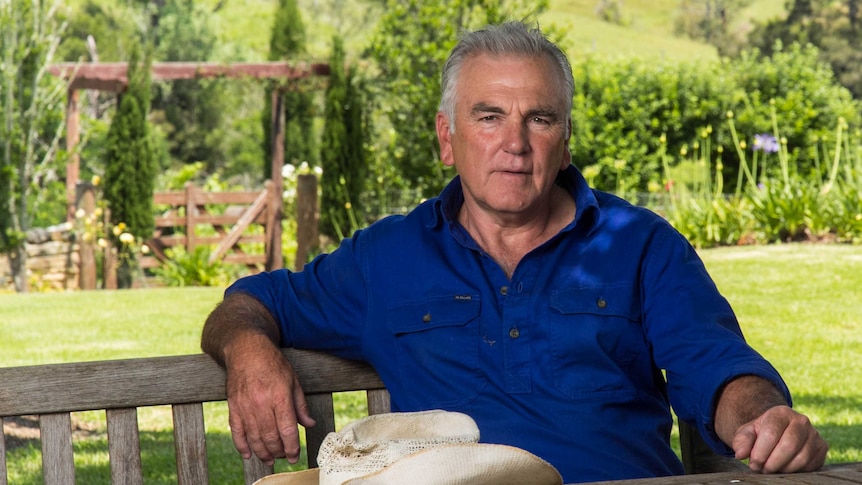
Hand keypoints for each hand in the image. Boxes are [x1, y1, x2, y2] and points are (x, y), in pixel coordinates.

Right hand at [223, 334, 315, 464]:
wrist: (245, 349)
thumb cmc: (273, 363)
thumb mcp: (293, 380)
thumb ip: (300, 405)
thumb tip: (309, 424)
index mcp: (279, 396)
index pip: (287, 429)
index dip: (291, 447)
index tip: (294, 456)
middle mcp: (261, 403)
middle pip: (270, 437)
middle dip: (278, 452)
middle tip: (283, 457)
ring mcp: (245, 406)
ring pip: (254, 438)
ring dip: (262, 453)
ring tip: (269, 460)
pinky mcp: (233, 406)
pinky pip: (236, 432)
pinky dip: (242, 446)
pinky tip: (248, 455)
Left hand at [731, 405, 827, 472]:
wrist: (779, 432)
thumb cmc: (761, 433)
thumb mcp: (747, 433)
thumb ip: (741, 441)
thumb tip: (740, 453)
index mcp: (781, 412)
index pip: (771, 433)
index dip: (761, 452)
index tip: (753, 463)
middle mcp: (801, 421)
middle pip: (788, 446)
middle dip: (772, 462)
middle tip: (762, 469)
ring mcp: (814, 434)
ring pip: (801, 458)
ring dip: (784, 468)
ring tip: (772, 469)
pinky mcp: (822, 448)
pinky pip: (811, 465)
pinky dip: (796, 471)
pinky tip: (784, 468)